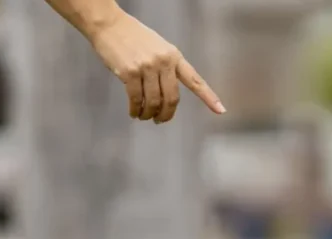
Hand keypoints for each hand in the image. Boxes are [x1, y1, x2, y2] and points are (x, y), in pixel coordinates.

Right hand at [87, 11, 224, 123]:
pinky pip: (136, 100)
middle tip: (160, 120)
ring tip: (143, 116)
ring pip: (153, 102)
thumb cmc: (133, 38)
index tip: (221, 111)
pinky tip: (134, 112)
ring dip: (148, 114)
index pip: (195, 80)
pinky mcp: (130, 73)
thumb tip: (165, 97)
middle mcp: (163, 61)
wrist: (110, 25)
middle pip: (172, 99)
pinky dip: (135, 110)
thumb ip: (165, 68)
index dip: (209, 97)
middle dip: (166, 115)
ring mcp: (146, 67)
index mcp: (174, 56)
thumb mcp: (157, 48)